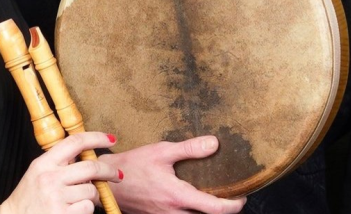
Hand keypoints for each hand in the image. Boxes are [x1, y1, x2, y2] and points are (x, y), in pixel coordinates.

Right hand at [0, 131, 121, 213]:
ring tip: (79, 199)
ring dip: (92, 195)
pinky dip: (86, 210)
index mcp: (44, 163)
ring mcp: (55, 198)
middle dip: (109, 171)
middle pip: (91, 168)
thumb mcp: (39, 171)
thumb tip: (90, 153)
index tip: (111, 139)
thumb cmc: (28, 197)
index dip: (96, 138)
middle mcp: (50, 179)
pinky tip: (74, 210)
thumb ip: (60, 161)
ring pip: (91, 191)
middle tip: (117, 175)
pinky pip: (87, 208)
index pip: (75, 142)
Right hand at [102, 135, 246, 213]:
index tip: (243, 197)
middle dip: (223, 211)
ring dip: (207, 213)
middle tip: (233, 197)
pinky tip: (194, 200)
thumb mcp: (162, 151)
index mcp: (178, 197)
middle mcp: (173, 213)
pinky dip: (192, 213)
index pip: (214, 209)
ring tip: (216, 198)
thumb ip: (190, 149)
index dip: (234, 206)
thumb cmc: (134, 166)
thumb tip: (215, 144)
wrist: (107, 184)